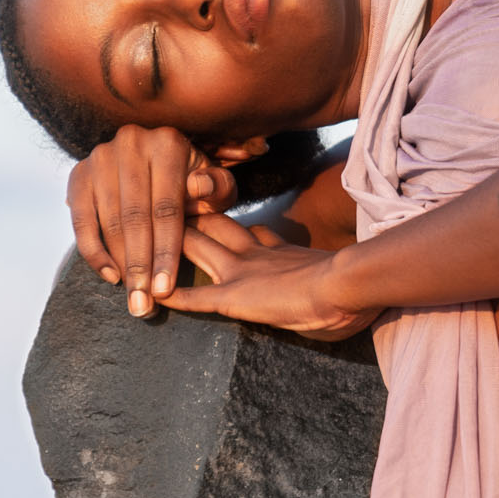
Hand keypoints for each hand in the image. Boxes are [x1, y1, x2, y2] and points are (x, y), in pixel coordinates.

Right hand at [66, 125, 237, 316]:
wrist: (159, 161)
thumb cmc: (195, 182)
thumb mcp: (216, 184)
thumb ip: (218, 187)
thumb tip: (199, 189)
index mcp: (168, 144)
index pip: (166, 208)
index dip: (166, 252)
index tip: (165, 289)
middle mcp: (131, 143)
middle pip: (134, 218)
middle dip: (140, 266)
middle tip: (144, 305)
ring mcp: (101, 157)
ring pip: (109, 222)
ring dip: (120, 265)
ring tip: (133, 298)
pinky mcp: (79, 173)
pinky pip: (80, 220)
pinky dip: (94, 252)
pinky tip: (111, 276)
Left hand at [160, 214, 377, 340]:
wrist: (351, 285)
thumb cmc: (355, 281)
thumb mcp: (341, 268)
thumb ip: (335, 262)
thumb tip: (357, 261)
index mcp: (279, 250)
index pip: (245, 231)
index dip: (224, 222)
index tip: (207, 209)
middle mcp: (254, 254)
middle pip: (211, 226)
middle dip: (188, 215)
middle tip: (161, 199)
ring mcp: (242, 272)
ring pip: (195, 249)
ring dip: (169, 244)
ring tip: (141, 237)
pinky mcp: (235, 296)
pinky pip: (196, 297)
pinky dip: (174, 296)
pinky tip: (153, 298)